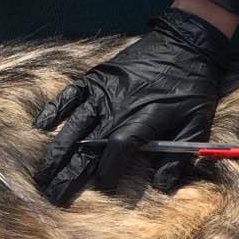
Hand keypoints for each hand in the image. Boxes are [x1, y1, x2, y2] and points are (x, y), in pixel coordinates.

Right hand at [33, 4, 231, 204]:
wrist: (184, 42)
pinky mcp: (96, 78)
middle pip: (87, 148)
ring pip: (74, 127)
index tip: (101, 188)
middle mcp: (117, 109)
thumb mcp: (197, 123)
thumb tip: (163, 186)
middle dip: (68, 175)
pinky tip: (41, 127)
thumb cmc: (192, 86)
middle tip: (51, 196)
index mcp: (142, 121)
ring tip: (41, 175)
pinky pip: (70, 95)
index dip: (107, 173)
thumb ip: (179, 157)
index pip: (116, 152)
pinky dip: (54, 110)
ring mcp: (102, 93)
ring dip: (56, 152)